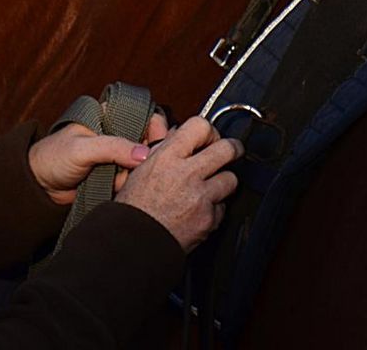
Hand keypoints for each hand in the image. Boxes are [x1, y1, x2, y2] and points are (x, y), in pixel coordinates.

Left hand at [28, 110, 167, 204]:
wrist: (40, 186)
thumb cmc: (52, 158)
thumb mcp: (81, 149)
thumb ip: (111, 148)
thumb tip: (143, 154)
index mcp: (107, 116)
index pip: (142, 115)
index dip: (155, 128)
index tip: (158, 143)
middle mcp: (116, 134)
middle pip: (148, 141)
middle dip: (147, 156)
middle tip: (136, 167)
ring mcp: (117, 155)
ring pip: (142, 163)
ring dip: (136, 173)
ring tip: (117, 179)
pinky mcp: (115, 174)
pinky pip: (133, 179)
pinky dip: (130, 184)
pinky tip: (116, 187)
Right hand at [114, 116, 242, 251]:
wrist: (136, 241)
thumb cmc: (133, 206)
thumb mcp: (140, 169)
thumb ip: (162, 148)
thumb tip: (174, 131)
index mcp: (167, 157)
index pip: (200, 126)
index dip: (208, 131)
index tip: (209, 137)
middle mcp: (187, 173)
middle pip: (227, 149)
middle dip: (233, 148)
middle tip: (231, 151)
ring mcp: (201, 197)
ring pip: (231, 178)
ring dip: (223, 181)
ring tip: (211, 186)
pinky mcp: (210, 219)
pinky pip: (223, 207)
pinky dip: (214, 208)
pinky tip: (200, 210)